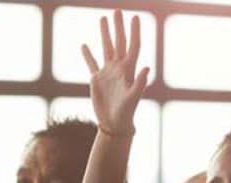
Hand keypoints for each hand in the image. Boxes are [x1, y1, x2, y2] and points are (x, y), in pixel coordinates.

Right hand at [81, 10, 148, 132]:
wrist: (114, 124)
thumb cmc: (126, 113)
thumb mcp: (133, 98)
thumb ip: (140, 83)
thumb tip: (146, 67)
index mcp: (129, 70)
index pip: (133, 46)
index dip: (134, 32)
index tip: (135, 17)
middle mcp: (119, 68)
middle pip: (119, 42)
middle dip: (118, 27)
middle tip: (117, 10)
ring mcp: (108, 73)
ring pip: (106, 48)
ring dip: (105, 34)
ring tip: (103, 19)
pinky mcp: (97, 80)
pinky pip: (92, 63)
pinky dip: (88, 54)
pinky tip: (84, 45)